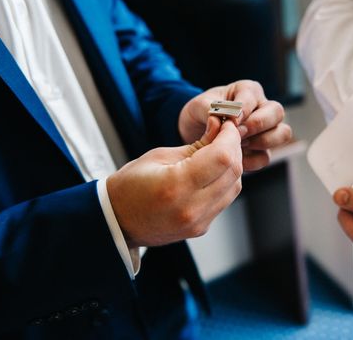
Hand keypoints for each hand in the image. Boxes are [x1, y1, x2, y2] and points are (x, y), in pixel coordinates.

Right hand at [107, 117, 241, 246]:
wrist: (118, 221)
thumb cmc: (131, 187)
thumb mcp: (160, 155)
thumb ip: (196, 144)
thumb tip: (219, 128)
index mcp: (176, 186)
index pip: (222, 157)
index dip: (230, 137)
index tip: (227, 125)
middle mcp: (191, 208)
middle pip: (233, 172)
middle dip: (234, 148)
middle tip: (225, 134)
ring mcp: (198, 221)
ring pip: (234, 187)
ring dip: (232, 165)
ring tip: (219, 151)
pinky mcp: (202, 227)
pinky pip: (225, 199)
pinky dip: (225, 181)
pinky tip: (214, 171)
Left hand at [179, 80, 291, 170]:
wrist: (196, 133)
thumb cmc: (200, 113)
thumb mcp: (198, 106)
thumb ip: (207, 109)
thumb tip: (218, 120)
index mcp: (247, 90)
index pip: (252, 97)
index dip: (242, 111)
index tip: (229, 121)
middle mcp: (262, 108)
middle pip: (277, 112)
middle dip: (257, 125)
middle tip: (238, 133)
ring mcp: (266, 130)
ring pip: (282, 134)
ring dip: (261, 141)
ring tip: (239, 145)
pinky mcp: (262, 151)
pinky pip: (266, 157)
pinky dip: (252, 161)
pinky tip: (236, 160)